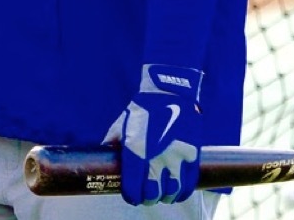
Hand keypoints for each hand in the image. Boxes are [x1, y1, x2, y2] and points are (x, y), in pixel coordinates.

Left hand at [103, 64, 203, 205]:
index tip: (131, 196)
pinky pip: (188, 183)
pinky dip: (182, 192)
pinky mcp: (192, 154)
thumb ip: (112, 144)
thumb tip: (102, 159)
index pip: (133, 187)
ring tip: (161, 196)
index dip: (131, 196)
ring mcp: (176, 156)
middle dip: (148, 199)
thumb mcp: (121, 125)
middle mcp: (156, 156)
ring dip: (165, 197)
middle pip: (153, 193)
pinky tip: (176, 193)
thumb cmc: (142, 109)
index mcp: (135, 150)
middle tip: (146, 198)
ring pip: (171, 191)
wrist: (170, 94)